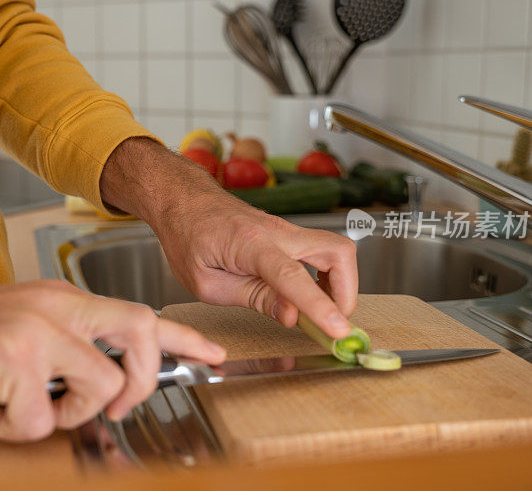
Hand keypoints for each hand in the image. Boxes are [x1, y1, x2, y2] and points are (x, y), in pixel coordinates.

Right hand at [0, 279, 225, 441]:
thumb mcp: (23, 323)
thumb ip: (64, 343)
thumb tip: (101, 385)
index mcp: (63, 299)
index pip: (138, 312)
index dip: (183, 337)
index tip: (213, 354)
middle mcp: (56, 307)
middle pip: (139, 330)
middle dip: (141, 378)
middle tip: (117, 405)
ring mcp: (36, 330)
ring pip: (100, 384)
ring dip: (72, 412)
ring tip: (33, 409)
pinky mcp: (11, 359)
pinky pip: (42, 416)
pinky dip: (21, 428)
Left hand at [100, 138, 357, 337]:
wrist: (184, 201)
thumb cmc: (188, 238)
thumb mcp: (207, 282)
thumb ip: (253, 298)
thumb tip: (291, 316)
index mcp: (250, 243)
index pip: (292, 276)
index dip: (318, 305)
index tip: (338, 330)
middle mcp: (277, 231)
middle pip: (338, 252)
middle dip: (347, 293)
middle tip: (332, 324)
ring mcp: (288, 230)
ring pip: (336, 251)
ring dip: (339, 286)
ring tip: (319, 313)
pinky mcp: (290, 234)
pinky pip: (323, 253)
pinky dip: (327, 277)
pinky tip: (308, 296)